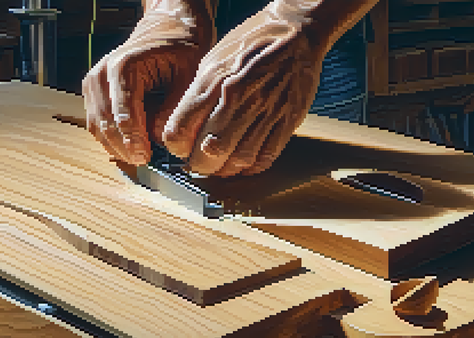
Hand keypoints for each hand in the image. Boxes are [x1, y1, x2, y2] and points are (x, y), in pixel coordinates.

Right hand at [82, 1, 214, 165]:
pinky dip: (110, 138)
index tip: (146, 157)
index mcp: (124, 67)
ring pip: (97, 126)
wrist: (166, 29)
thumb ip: (174, 108)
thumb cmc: (179, 48)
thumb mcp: (188, 75)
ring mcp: (94, 83)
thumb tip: (162, 139)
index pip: (124, 114)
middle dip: (123, 147)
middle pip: (106, 123)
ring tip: (137, 158)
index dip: (134, 140)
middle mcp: (102, 74)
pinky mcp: (93, 92)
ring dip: (115, 146)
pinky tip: (128, 147)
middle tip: (142, 162)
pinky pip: (96, 123)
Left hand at [162, 0, 328, 176]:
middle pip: (208, 150)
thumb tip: (183, 125)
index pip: (181, 128)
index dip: (175, 146)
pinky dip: (250, 167)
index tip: (178, 147)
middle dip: (198, 164)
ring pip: (237, 159)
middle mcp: (238, 97)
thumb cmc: (252, 43)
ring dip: (223, 169)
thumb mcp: (213, 60)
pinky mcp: (287, 120)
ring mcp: (265, 110)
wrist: (297, 32)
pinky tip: (242, 161)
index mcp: (214, 80)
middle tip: (196, 163)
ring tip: (217, 165)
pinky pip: (265, 156)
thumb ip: (198, 94)